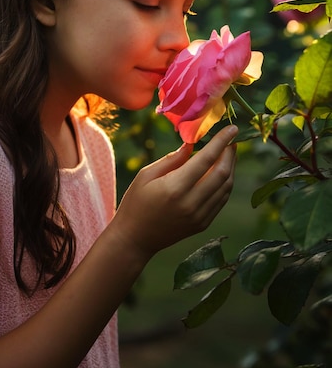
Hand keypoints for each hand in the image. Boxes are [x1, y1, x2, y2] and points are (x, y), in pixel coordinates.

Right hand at [112, 124, 237, 261]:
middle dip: (230, 153)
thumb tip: (193, 143)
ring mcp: (199, 216)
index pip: (206, 159)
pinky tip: (222, 172)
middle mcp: (191, 203)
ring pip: (226, 187)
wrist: (134, 239)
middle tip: (232, 139)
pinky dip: (226, 183)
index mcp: (175, 188)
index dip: (221, 141)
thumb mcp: (146, 174)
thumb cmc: (135, 202)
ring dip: (231, 167)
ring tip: (229, 153)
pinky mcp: (203, 224)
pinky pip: (221, 200)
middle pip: (222, 173)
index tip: (232, 128)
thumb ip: (173, 159)